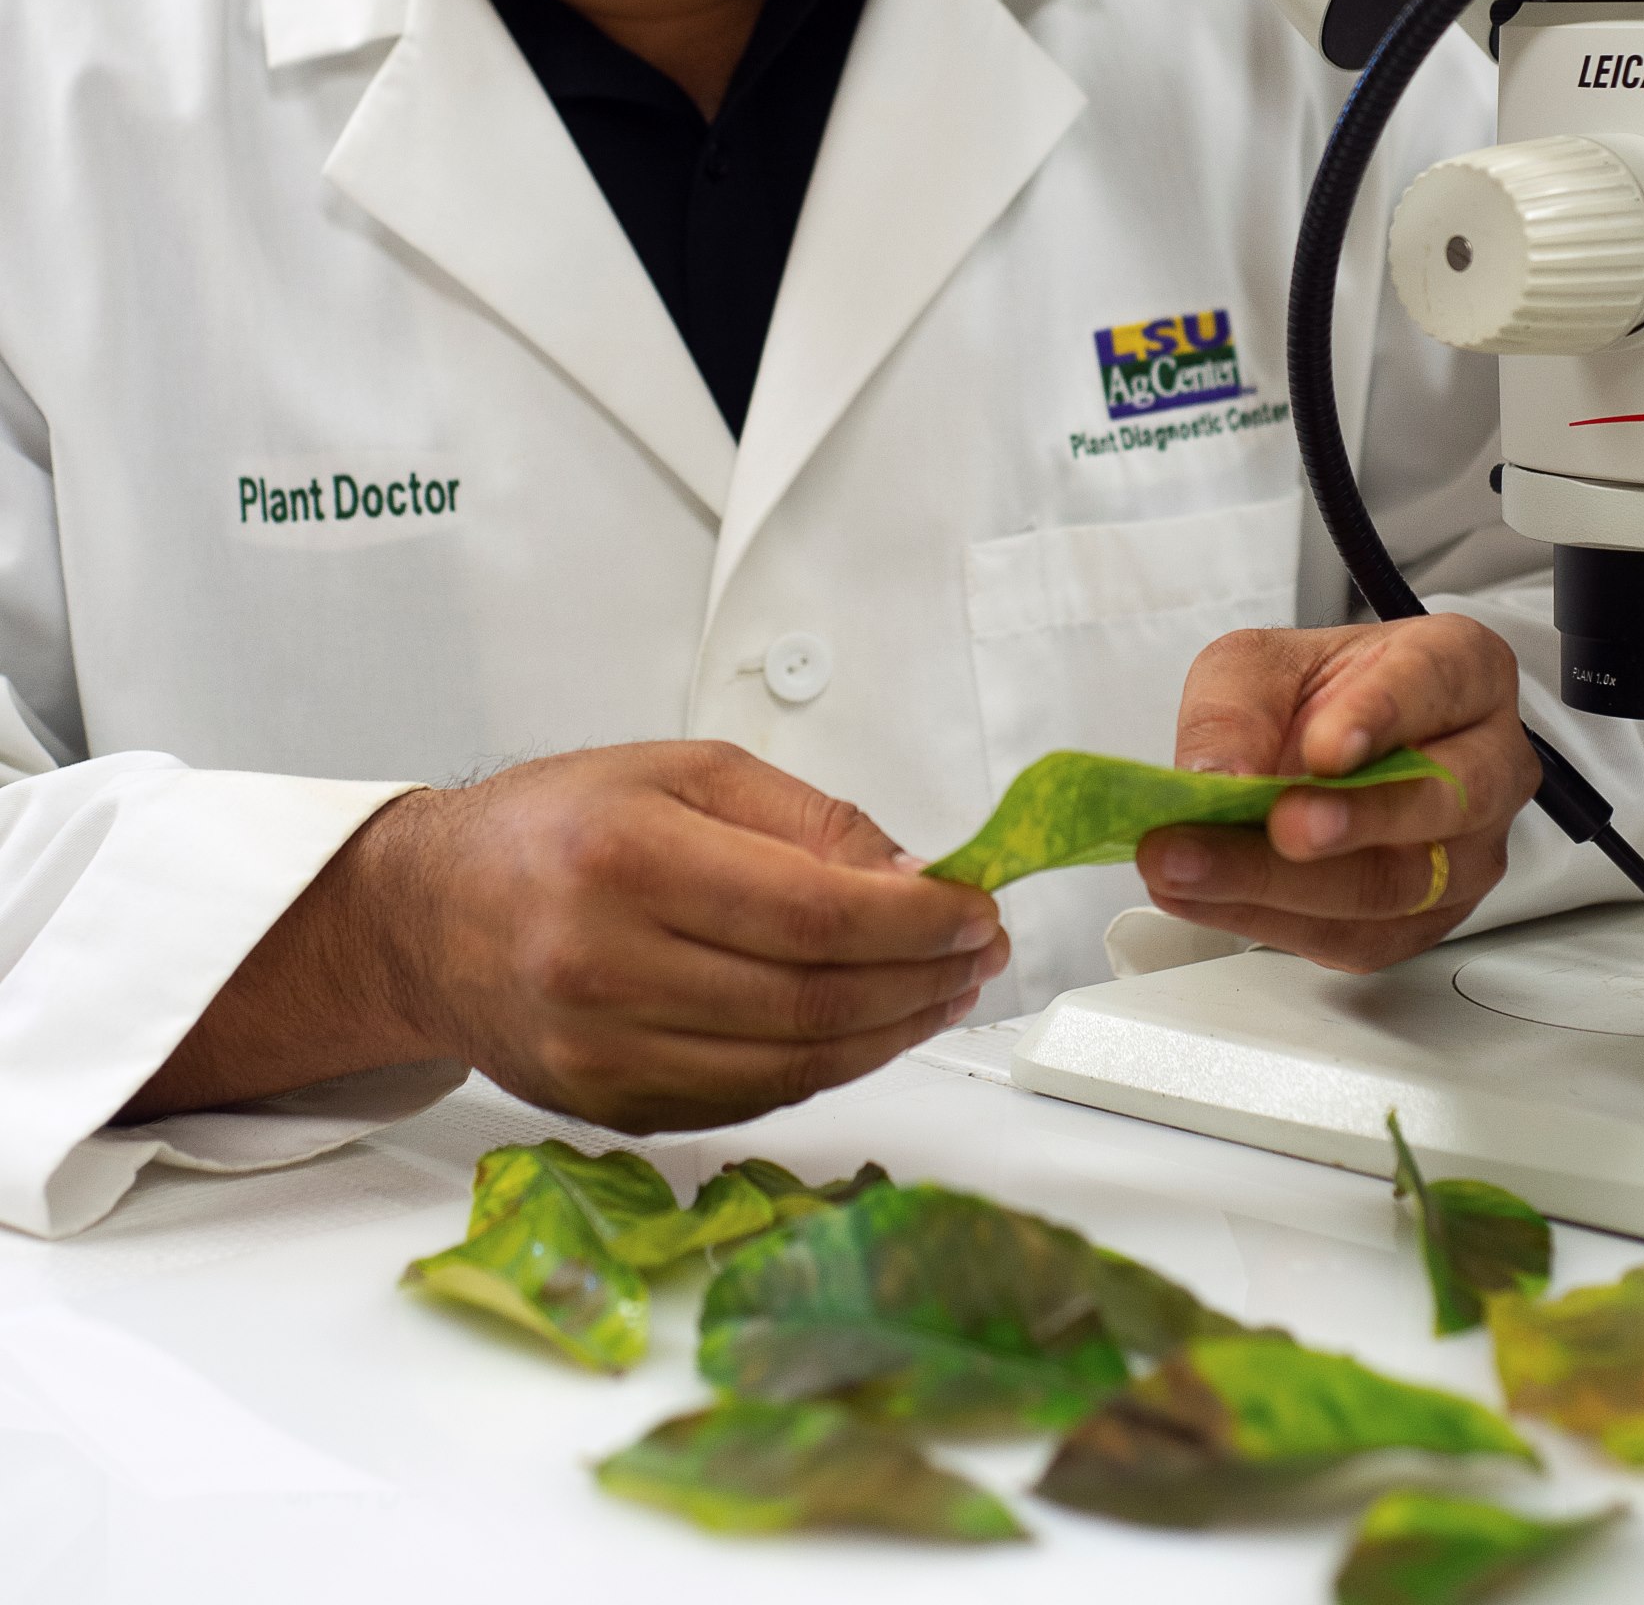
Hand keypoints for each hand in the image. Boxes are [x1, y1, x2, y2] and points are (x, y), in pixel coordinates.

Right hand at [125, 742, 1005, 1130]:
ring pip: (793, 1065)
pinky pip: (751, 1101)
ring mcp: (603, 1053)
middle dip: (921, 978)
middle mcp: (606, 966)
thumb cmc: (554, 825)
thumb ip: (806, 820)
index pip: (813, 913)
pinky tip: (871, 1031)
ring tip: (943, 991)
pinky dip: (829, 1070)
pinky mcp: (610, 1108)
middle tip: (979, 950)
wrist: (428, 915)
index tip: (975, 908)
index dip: (917, 920)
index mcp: (626, 861)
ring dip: (892, 1033)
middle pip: (812, 998)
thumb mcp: (681, 771)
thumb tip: (914, 877)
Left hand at [1138, 617, 1537, 970]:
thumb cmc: (1313, 696)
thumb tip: (1216, 777)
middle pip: (1441, 799)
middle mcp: (1487, 761)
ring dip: (1289, 883)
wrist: (1319, 751)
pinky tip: (1208, 896)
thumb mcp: (1256, 666)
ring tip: (1202, 866)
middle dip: (1352, 819)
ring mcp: (1469, 850)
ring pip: (1399, 883)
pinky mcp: (1426, 919)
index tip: (1325, 747)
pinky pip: (1361, 937)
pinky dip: (1272, 920)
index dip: (1382, 716)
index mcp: (1462, 668)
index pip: (1437, 683)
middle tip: (1278, 824)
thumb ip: (1236, 710)